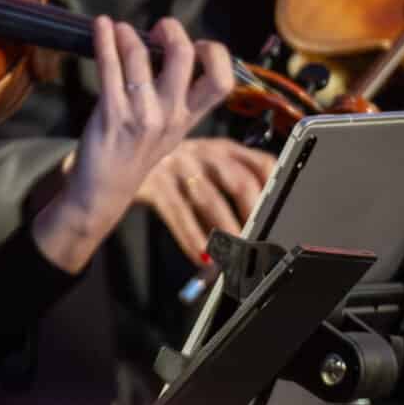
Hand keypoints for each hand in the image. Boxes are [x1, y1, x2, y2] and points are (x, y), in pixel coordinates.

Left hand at [33, 17, 236, 273]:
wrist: (104, 191)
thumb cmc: (134, 154)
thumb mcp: (169, 131)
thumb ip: (178, 98)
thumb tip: (171, 50)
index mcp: (189, 118)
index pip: (222, 83)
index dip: (215, 55)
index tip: (198, 44)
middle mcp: (170, 115)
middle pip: (184, 57)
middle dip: (172, 31)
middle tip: (158, 28)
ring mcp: (141, 114)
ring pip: (140, 57)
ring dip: (127, 35)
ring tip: (119, 29)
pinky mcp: (111, 113)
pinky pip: (109, 67)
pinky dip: (104, 40)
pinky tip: (100, 27)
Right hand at [132, 137, 276, 265]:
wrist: (120, 152)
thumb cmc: (173, 169)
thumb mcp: (204, 168)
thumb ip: (230, 189)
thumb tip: (256, 231)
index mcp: (224, 148)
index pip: (262, 164)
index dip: (275, 191)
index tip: (282, 216)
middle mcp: (204, 151)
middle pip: (239, 182)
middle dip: (252, 217)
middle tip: (258, 243)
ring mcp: (177, 165)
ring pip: (208, 200)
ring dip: (224, 232)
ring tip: (233, 256)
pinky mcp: (153, 182)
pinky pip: (177, 213)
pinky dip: (191, 238)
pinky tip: (200, 256)